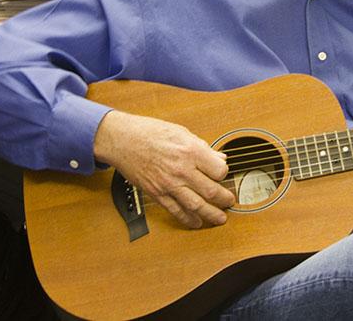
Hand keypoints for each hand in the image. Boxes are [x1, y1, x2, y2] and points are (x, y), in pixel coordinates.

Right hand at [93, 111, 234, 228]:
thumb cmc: (151, 132)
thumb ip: (202, 147)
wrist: (123, 140)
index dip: (224, 174)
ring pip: (196, 205)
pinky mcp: (157, 193)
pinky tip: (196, 222)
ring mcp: (169, 184)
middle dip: (224, 199)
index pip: (219, 170)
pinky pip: (176, 210)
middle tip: (229, 201)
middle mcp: (181, 170)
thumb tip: (219, 158)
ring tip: (220, 218)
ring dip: (211, 214)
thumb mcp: (182, 132)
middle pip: (211, 191)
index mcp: (190, 151)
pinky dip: (188, 219)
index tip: (223, 174)